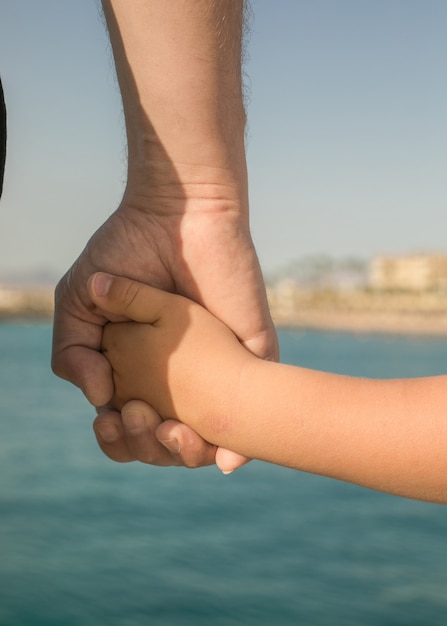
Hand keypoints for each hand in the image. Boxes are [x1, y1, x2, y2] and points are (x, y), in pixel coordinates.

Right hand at [52, 198, 277, 470]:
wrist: (176, 214)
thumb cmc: (126, 252)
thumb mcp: (81, 303)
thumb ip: (74, 351)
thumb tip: (100, 400)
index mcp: (140, 370)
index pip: (128, 427)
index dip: (116, 437)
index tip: (109, 419)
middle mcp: (180, 377)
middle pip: (163, 442)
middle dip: (145, 444)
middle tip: (136, 415)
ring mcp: (217, 370)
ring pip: (205, 441)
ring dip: (183, 452)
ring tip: (166, 427)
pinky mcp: (251, 356)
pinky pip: (252, 418)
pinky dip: (237, 451)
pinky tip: (223, 461)